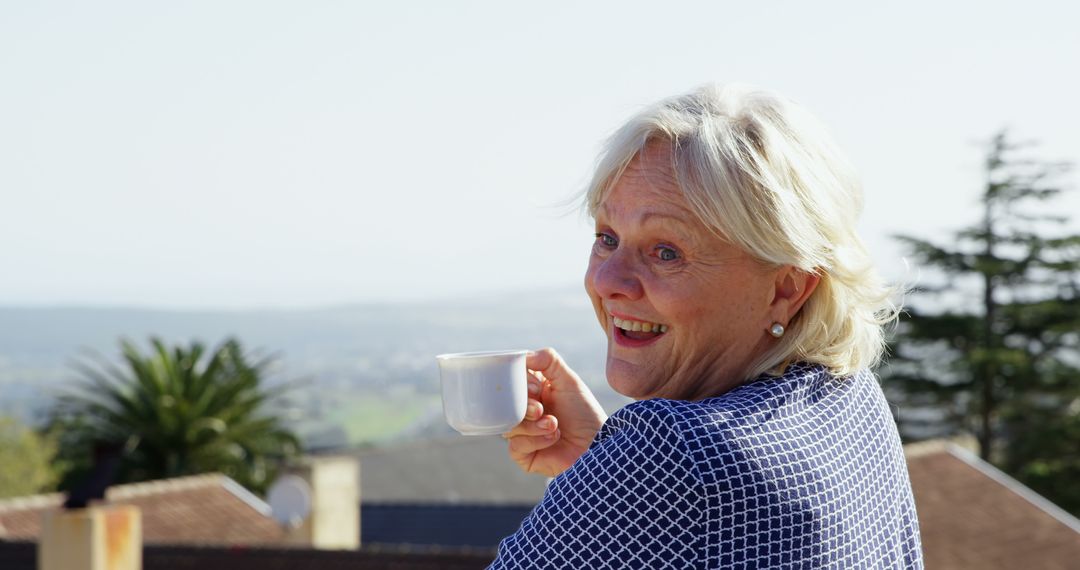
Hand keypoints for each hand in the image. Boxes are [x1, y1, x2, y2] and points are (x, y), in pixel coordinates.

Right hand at [503, 348, 607, 477]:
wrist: (597, 445)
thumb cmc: (584, 413)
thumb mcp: (569, 380)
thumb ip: (548, 360)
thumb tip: (523, 356)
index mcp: (532, 391)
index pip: (510, 382)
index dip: (518, 384)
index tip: (536, 388)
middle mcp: (524, 411)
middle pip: (505, 404)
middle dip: (524, 406)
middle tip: (540, 409)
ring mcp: (523, 433)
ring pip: (508, 425)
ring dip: (532, 425)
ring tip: (553, 424)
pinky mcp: (524, 455)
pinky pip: (515, 446)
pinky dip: (535, 440)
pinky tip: (553, 438)